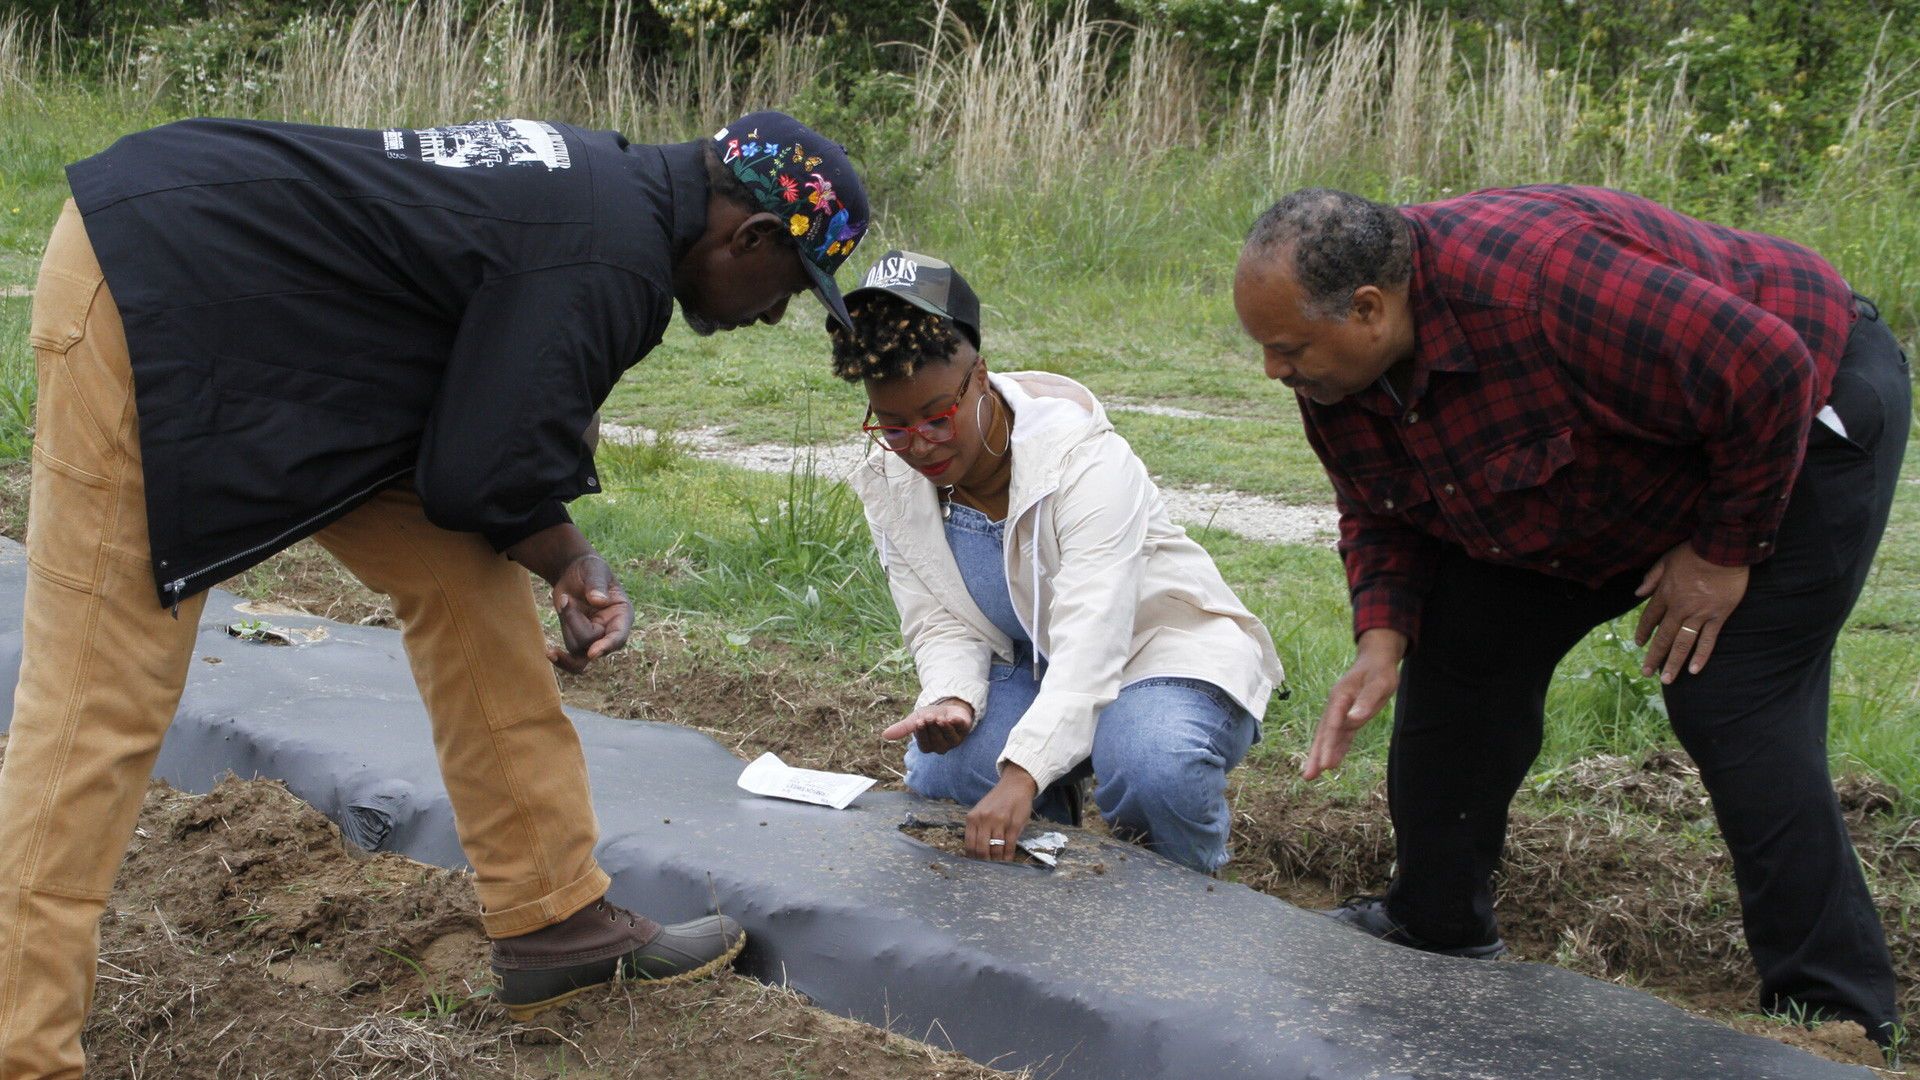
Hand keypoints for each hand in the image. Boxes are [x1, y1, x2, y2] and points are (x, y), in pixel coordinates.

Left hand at [546, 553, 632, 673]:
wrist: (573, 573)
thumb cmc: (589, 569)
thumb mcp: (594, 570)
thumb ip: (597, 584)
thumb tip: (599, 601)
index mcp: (622, 615)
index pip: (619, 636)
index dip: (607, 645)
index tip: (593, 652)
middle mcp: (611, 631)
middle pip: (592, 643)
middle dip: (573, 622)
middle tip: (565, 599)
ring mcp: (596, 639)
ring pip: (578, 649)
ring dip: (566, 623)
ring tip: (564, 600)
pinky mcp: (580, 643)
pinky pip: (570, 656)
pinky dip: (560, 655)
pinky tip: (549, 652)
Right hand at [881, 699, 974, 753]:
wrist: (945, 707)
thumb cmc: (928, 717)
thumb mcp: (914, 720)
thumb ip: (902, 728)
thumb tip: (884, 735)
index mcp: (929, 746)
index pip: (925, 745)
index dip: (922, 734)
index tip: (918, 722)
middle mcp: (942, 747)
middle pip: (937, 742)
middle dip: (932, 728)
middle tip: (928, 717)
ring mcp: (954, 740)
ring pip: (950, 738)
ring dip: (944, 727)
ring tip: (938, 717)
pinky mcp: (964, 730)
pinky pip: (962, 729)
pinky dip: (957, 723)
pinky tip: (952, 718)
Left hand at [966, 765, 1037, 861]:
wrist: (1015, 785)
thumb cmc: (997, 800)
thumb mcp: (981, 811)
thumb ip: (977, 828)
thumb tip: (975, 851)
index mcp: (973, 817)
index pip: (969, 844)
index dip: (973, 858)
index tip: (977, 865)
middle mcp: (984, 820)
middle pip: (981, 849)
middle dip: (985, 862)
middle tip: (988, 868)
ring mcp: (999, 822)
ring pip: (995, 849)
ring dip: (997, 861)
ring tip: (998, 865)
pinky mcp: (1013, 824)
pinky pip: (1009, 846)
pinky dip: (1008, 856)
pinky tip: (1008, 860)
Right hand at [1304, 628, 1406, 779]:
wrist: (1376, 659)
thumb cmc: (1380, 670)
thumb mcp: (1380, 683)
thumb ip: (1367, 700)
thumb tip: (1354, 718)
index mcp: (1341, 697)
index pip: (1333, 725)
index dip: (1328, 745)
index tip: (1325, 764)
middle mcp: (1336, 706)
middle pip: (1323, 733)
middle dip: (1316, 754)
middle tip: (1308, 776)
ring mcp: (1340, 711)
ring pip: (1327, 736)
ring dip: (1320, 755)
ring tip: (1310, 776)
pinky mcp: (1347, 716)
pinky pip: (1339, 735)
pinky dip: (1334, 749)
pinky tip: (1330, 764)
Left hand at [1635, 541, 1748, 682]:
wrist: (1723, 551)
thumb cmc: (1694, 552)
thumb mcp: (1666, 559)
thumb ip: (1652, 578)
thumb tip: (1637, 593)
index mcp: (1665, 594)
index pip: (1650, 618)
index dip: (1642, 632)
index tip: (1638, 644)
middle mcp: (1679, 608)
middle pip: (1663, 637)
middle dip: (1654, 656)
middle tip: (1646, 672)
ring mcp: (1699, 614)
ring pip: (1683, 643)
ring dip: (1673, 663)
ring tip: (1666, 679)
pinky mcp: (1718, 617)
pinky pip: (1708, 640)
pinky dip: (1701, 656)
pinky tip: (1694, 670)